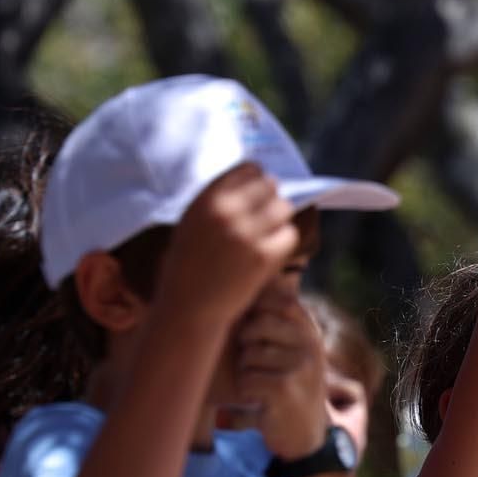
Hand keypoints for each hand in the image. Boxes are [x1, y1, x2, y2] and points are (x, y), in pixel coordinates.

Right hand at [156, 163, 300, 324]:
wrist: (189, 308)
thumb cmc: (188, 265)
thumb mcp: (192, 222)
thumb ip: (218, 200)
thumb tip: (255, 178)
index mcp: (207, 200)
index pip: (248, 168)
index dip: (256, 180)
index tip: (256, 192)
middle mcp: (227, 212)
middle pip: (270, 185)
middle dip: (269, 199)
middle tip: (263, 217)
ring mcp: (247, 234)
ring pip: (284, 208)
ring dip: (278, 220)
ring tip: (266, 235)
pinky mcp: (264, 257)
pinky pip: (289, 235)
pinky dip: (283, 242)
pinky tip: (269, 252)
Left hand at [232, 290, 328, 460]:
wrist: (308, 436)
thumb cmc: (290, 387)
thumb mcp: (294, 351)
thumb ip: (279, 321)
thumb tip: (253, 283)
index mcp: (310, 330)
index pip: (276, 301)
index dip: (254, 314)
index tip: (254, 336)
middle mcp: (310, 344)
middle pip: (256, 325)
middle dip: (246, 346)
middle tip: (255, 365)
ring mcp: (300, 366)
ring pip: (248, 355)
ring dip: (247, 374)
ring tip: (262, 386)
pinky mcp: (285, 388)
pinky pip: (247, 379)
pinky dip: (246, 393)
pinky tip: (260, 400)